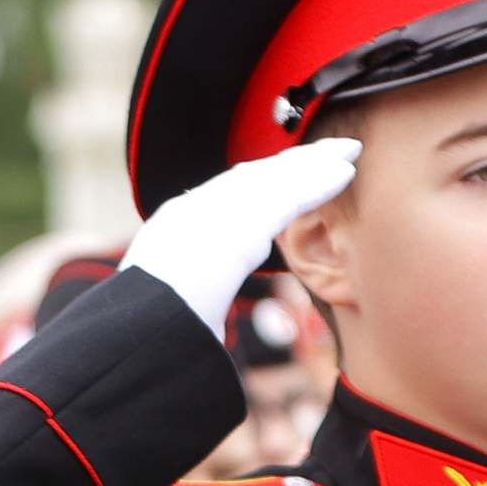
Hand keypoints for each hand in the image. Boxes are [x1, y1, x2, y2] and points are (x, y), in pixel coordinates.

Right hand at [123, 138, 360, 333]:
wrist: (140, 322)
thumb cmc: (147, 332)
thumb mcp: (164, 315)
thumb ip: (187, 312)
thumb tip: (199, 334)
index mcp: (170, 232)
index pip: (220, 198)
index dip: (255, 183)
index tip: (280, 175)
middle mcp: (194, 211)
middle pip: (251, 177)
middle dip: (288, 162)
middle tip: (324, 151)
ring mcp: (217, 212)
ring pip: (275, 179)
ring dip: (312, 164)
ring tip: (346, 151)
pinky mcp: (246, 222)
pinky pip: (292, 196)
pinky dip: (320, 183)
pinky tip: (346, 173)